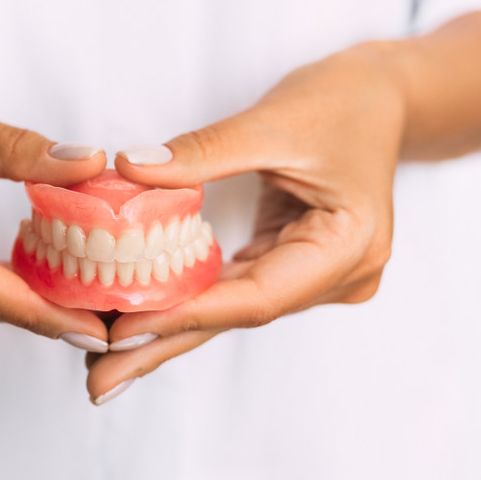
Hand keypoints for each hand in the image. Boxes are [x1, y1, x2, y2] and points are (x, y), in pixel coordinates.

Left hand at [85, 46, 405, 403]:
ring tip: (105, 359)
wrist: (382, 96)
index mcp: (348, 247)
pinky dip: (187, 299)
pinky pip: (233, 287)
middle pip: (237, 316)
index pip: (256, 296)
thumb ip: (202, 152)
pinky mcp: (294, 264)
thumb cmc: (342, 101)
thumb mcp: (271, 120)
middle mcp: (338, 276)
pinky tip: (140, 316)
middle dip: (163, 346)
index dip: (185, 314)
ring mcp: (318, 276)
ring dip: (168, 330)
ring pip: (230, 309)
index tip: (120, 330)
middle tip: (98, 383)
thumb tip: (130, 169)